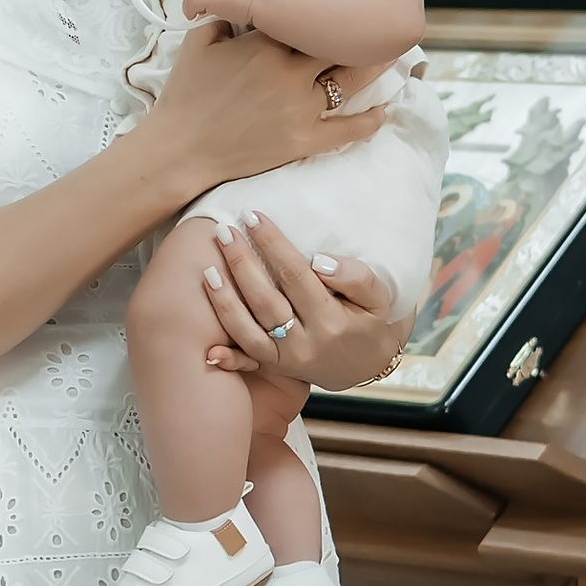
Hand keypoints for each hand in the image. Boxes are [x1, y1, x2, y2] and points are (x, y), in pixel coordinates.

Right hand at [142, 20, 382, 198]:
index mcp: (266, 44)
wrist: (180, 149)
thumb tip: (241, 1)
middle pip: (340, 45)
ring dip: (376, 68)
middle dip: (360, 33)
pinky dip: (369, 121)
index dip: (325, 9)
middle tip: (379, 23)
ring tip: (392, 56)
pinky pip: (347, 130)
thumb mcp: (199, 42)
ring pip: (352, 82)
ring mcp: (301, 108)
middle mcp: (291, 72)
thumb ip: (224, 16)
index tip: (339, 1)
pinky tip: (382, 110)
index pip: (307, 17)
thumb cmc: (186, 95)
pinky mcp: (304, 141)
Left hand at [200, 217, 400, 390]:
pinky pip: (248, 362)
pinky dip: (228, 356)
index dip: (272, 244)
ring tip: (207, 269)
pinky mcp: (277, 369)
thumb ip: (355, 277)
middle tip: (223, 231)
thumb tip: (319, 261)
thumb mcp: (378, 298)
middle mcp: (306, 343)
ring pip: (248, 330)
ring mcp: (288, 359)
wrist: (368, 366)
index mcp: (331, 320)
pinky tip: (207, 346)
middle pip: (265, 299)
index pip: (295, 275)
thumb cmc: (370, 321)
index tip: (253, 216)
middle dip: (241, 263)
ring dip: (224, 300)